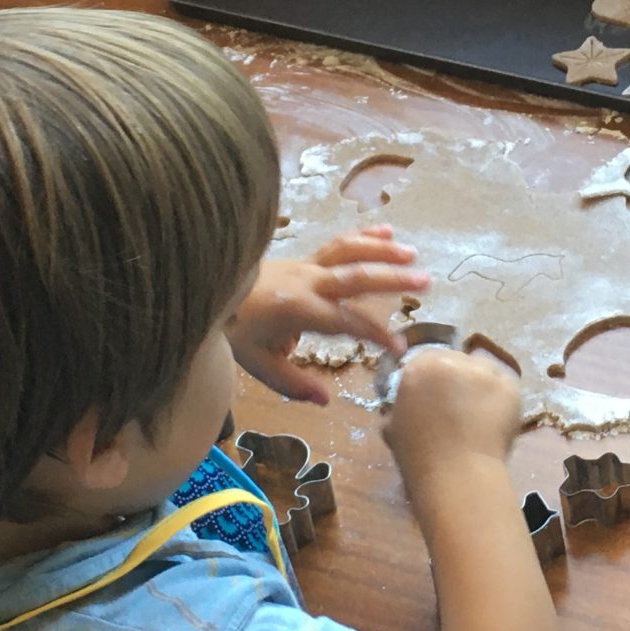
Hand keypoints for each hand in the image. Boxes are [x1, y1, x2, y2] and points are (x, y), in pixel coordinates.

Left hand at [231, 228, 429, 402]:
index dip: (375, 332)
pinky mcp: (303, 259)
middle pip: (354, 276)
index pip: (345, 320)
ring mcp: (304, 265)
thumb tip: (326, 400)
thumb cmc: (231, 330)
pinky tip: (386, 230)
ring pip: (348, 253)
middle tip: (424, 282)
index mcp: (295, 309)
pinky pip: (337, 245)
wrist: (205, 286)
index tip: (399, 347)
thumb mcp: (257, 364)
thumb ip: (293, 383)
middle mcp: (305, 282)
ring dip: (381, 251)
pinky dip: (362, 236)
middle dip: (391, 279)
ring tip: (412, 255)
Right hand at [384, 347, 522, 486]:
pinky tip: (494, 421)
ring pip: (483, 371)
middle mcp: (453, 360)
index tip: (436, 395)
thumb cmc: (418, 456)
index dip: (433, 378)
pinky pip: (504, 387)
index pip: (427, 359)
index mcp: (420, 366)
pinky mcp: (510, 386)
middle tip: (459, 407)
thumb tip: (408, 404)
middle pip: (457, 361)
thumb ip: (400, 406)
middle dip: (457, 380)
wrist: (457, 474)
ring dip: (480, 386)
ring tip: (479, 415)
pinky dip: (500, 401)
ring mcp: (484, 372)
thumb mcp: (393, 426)